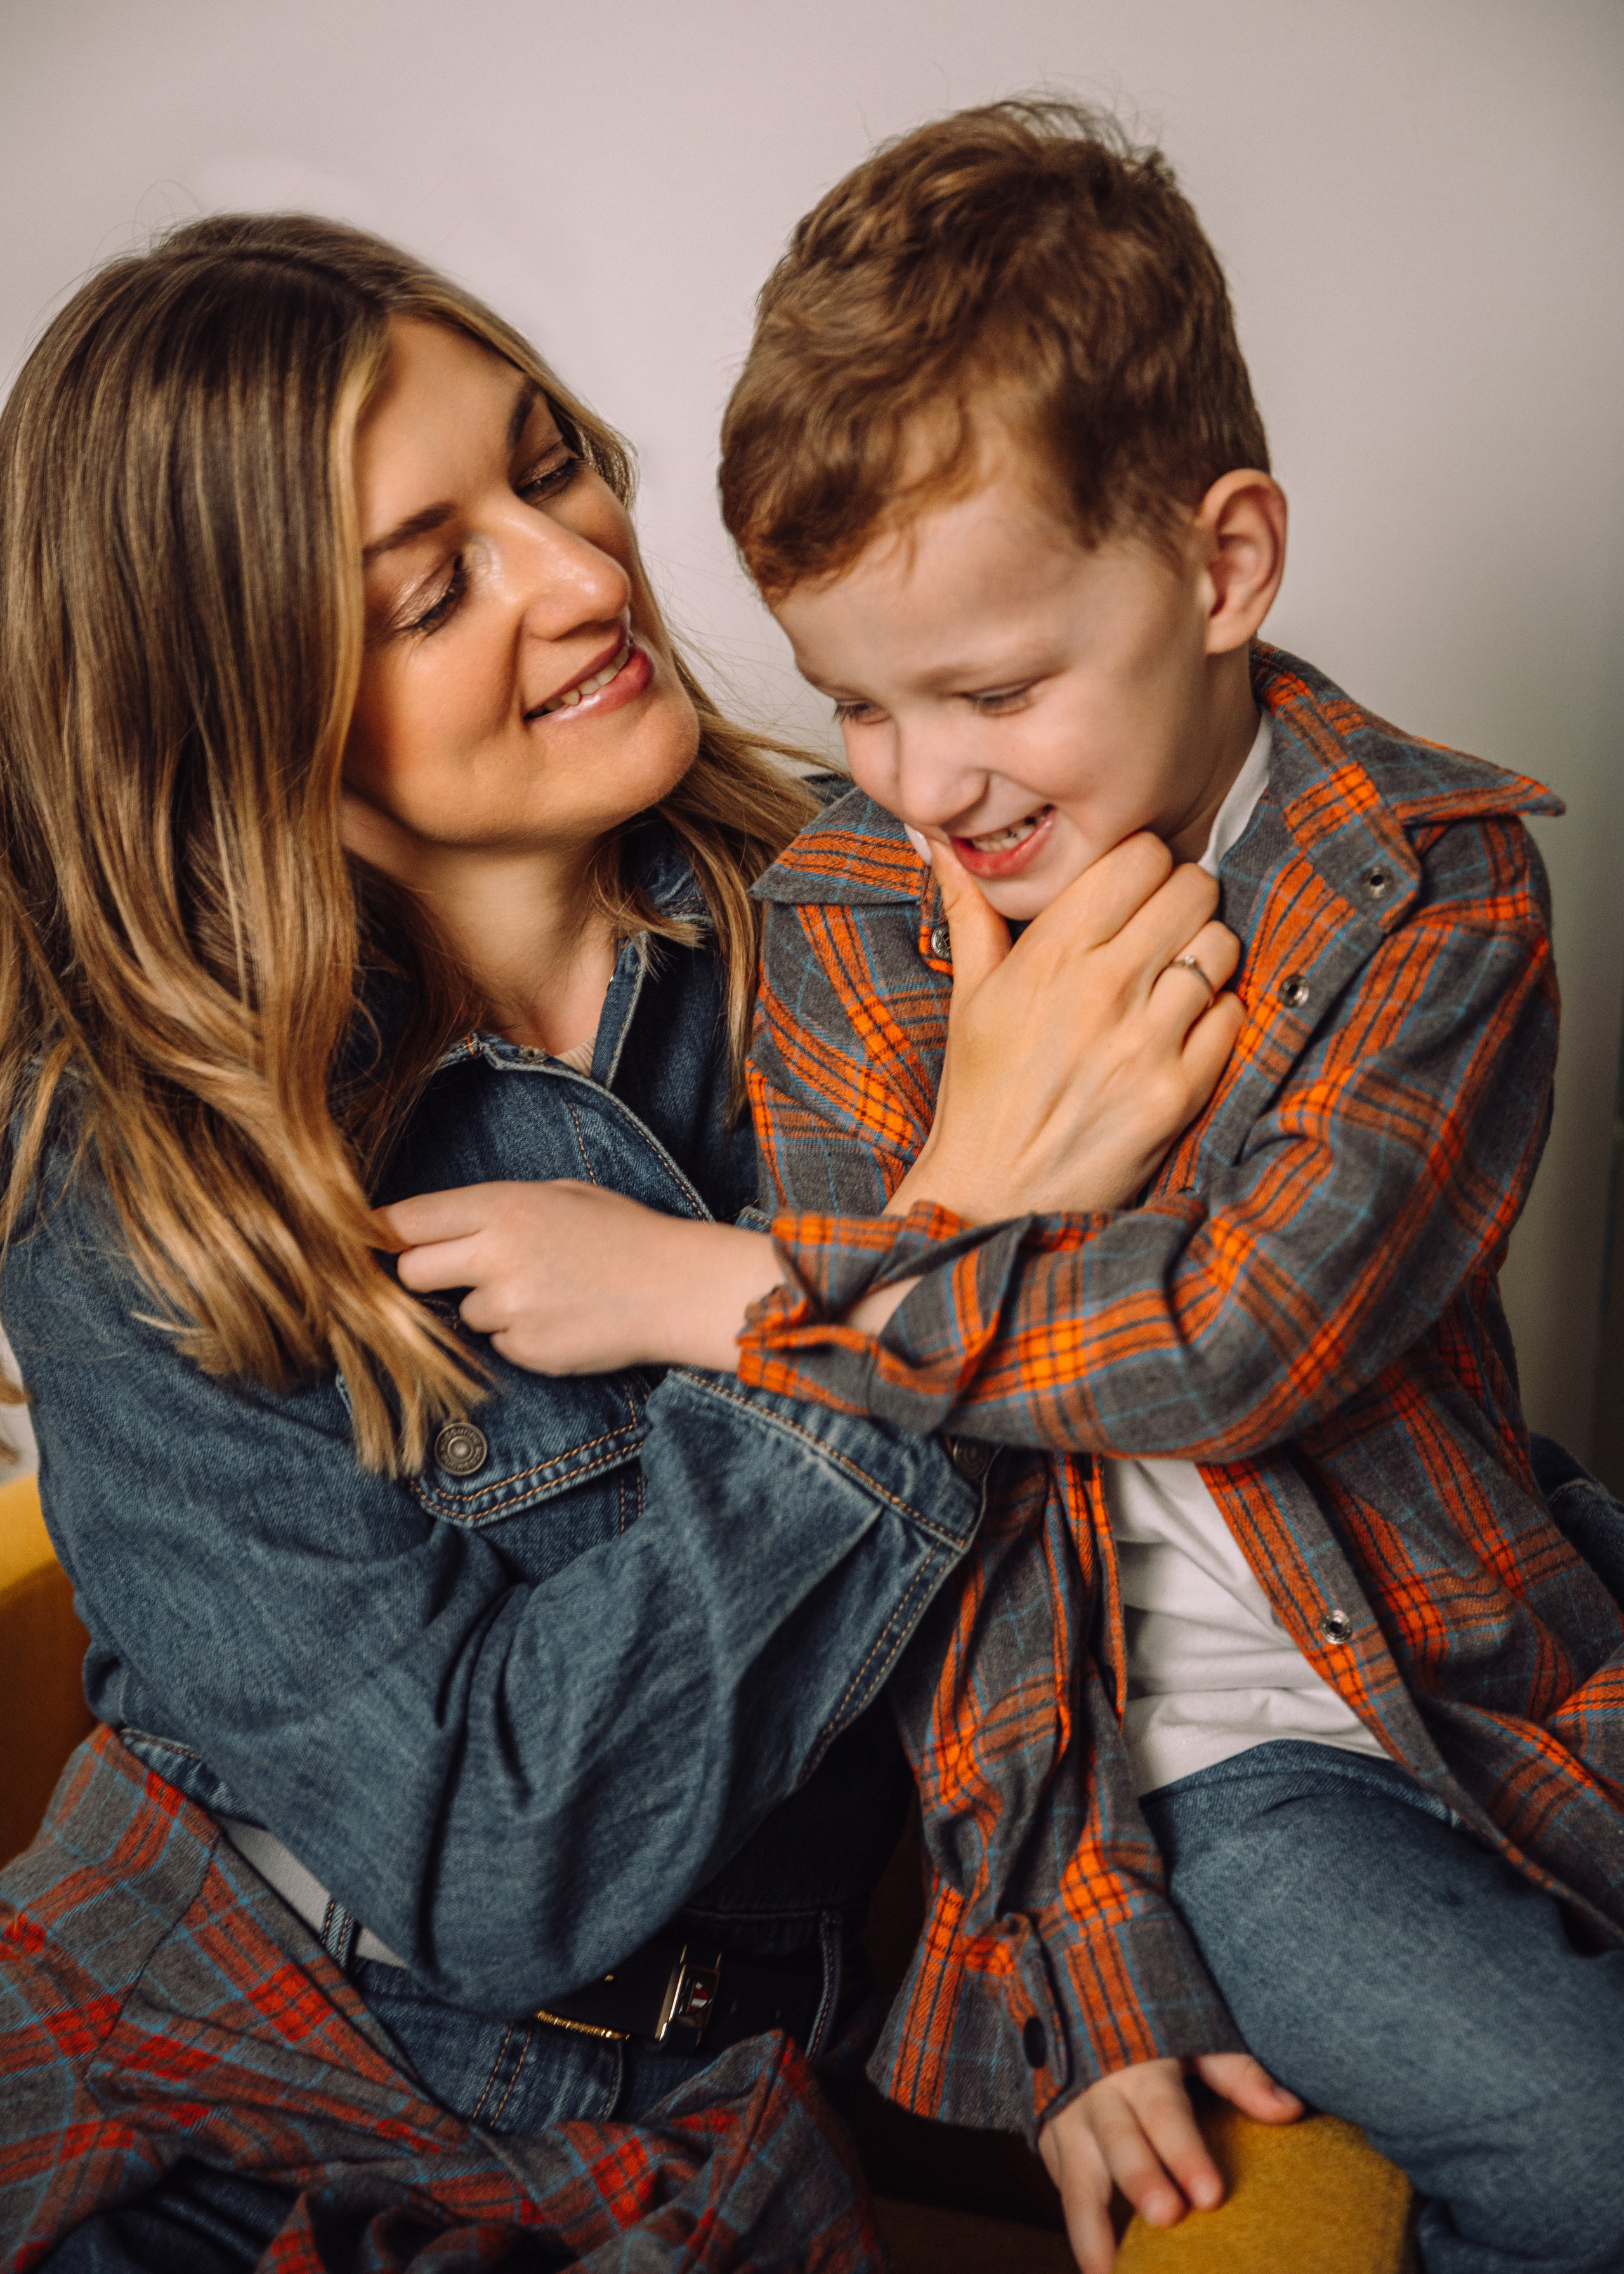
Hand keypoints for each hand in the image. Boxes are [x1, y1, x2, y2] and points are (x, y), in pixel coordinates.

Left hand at [374, 1181, 780, 1374]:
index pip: (405, 1221)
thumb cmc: (621, 1233)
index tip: (371, 1242)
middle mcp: (496, 1255)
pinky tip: (561, 1317)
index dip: (382, 1233)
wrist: (678, 1287)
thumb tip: (426, 1230)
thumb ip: (490, 1211)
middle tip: (461, 1269)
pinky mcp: (526, 1351)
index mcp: (502, 1206)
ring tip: (545, 1290)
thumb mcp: (556, 1194)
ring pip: (464, 1312)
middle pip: (412, 1272)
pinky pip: (500, 1344)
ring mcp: (510, 1308)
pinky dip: (521, 1335)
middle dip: (426, 1273)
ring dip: (488, 1306)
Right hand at [888, 834, 1243, 1224]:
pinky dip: (1217, 1014)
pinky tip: (1183, 1029)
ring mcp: (1145, 1042)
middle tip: (1161, 928)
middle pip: (1192, 888)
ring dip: (1205, 954)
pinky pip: (1232, 1015)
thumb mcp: (969, 994)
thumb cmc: (981, 1092)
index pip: (1138, 855)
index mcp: (1049, 954)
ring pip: (1221, 946)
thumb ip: (969, 907)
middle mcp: (1102, 989)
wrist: (992, 1196)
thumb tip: (938, 837)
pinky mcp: (1178, 1092)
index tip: (1131, 889)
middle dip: (1182, 899)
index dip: (1142, 864)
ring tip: (1174, 979)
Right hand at [1038, 2052, 1301, 2273]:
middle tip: (1167, 2219)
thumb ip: (1237, 2075)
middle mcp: (1098, 2098)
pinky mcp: (1052, 2149)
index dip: (1186, 2154)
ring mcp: (1068, 2126)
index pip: (1165, 2113)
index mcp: (1139, 2069)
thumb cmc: (1151, 2034)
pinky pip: (1066, 2196)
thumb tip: (1289, 2109)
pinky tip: (1102, 2270)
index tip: (1211, 2195)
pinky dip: (1082, 2236)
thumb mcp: (1195, 2040)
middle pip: (1120, 2146)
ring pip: (1077, 2184)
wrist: (1076, 2012)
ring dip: (1093, 2233)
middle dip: (1142, 2183)